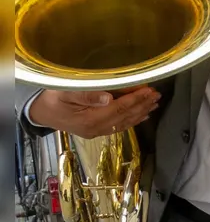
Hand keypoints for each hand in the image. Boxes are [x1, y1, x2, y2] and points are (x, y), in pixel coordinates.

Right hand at [28, 87, 159, 138]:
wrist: (40, 113)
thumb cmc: (51, 99)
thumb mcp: (64, 93)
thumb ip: (86, 95)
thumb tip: (109, 98)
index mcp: (89, 119)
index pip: (119, 108)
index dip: (135, 99)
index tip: (149, 90)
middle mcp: (96, 128)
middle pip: (125, 116)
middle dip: (142, 105)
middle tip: (157, 95)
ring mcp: (97, 131)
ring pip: (124, 122)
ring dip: (141, 112)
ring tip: (154, 103)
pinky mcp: (96, 131)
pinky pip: (119, 126)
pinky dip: (133, 120)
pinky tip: (142, 115)